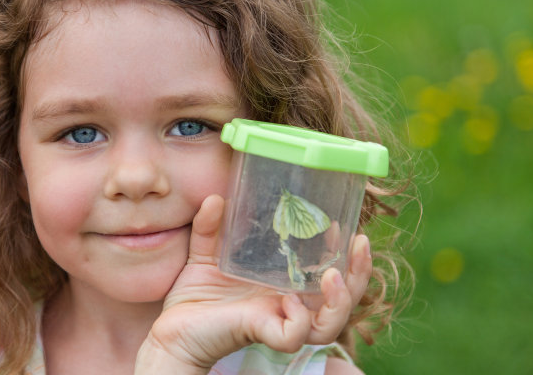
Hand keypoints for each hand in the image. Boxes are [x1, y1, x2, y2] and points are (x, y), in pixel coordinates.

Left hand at [135, 195, 371, 372]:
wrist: (172, 329)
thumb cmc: (195, 297)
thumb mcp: (204, 254)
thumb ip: (210, 227)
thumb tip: (215, 198)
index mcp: (283, 284)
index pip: (327, 274)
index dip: (344, 254)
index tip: (344, 225)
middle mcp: (288, 304)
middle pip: (341, 298)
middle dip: (359, 274)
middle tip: (361, 243)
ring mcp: (278, 320)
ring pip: (329, 324)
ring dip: (341, 300)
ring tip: (334, 275)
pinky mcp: (262, 332)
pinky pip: (295, 335)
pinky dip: (300, 320)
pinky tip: (291, 300)